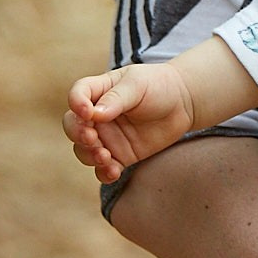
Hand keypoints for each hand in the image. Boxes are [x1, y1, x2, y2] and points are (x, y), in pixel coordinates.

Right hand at [66, 64, 198, 183]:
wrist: (184, 103)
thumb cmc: (159, 86)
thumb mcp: (138, 85)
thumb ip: (116, 99)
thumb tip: (94, 114)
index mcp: (99, 91)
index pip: (77, 95)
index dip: (76, 104)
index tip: (87, 112)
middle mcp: (97, 116)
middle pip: (73, 126)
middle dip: (78, 134)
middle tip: (92, 138)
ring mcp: (107, 137)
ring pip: (84, 151)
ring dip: (89, 155)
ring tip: (105, 156)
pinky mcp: (119, 155)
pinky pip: (103, 168)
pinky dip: (104, 172)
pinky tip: (114, 171)